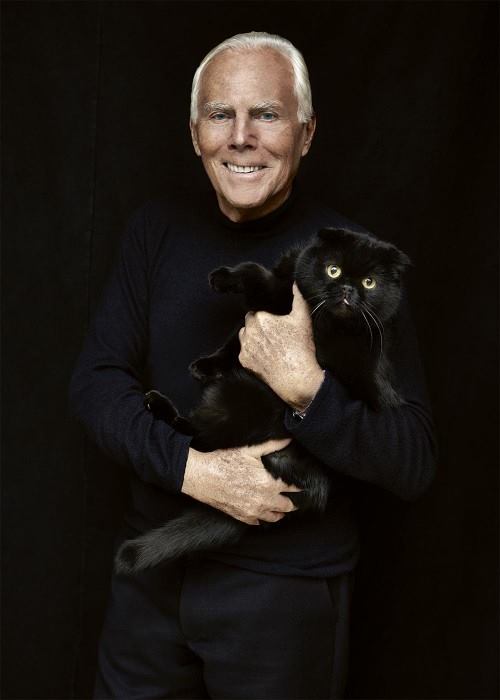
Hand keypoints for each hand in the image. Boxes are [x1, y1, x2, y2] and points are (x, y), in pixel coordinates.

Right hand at [182, 438, 300, 524]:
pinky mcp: (242, 517)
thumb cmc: (224, 462)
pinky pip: (259, 522)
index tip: (302, 485)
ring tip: (282, 507)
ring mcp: (253, 511)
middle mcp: (264, 500)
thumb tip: (287, 440)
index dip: (299, 486)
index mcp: (269, 483)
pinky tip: (264, 512)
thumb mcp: (249, 450)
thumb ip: (271, 446)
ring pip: (275, 517)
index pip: (293, 488)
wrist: (203, 476)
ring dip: (280, 512)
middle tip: (294, 497)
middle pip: (288, 506)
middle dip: (292, 502)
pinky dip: (263, 518)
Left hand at [238, 283, 324, 411]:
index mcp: (260, 318)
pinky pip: (245, 352)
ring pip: (246, 337)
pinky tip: (266, 357)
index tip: (277, 325)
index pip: (258, 312)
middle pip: (250, 324)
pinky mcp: (244, 360)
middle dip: (259, 327)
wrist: (297, 378)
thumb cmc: (301, 348)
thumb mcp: (303, 319)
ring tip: (270, 346)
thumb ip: (298, 297)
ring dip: (254, 338)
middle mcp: (249, 331)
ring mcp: (245, 347)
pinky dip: (253, 353)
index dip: (268, 318)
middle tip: (275, 335)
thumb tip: (296, 281)